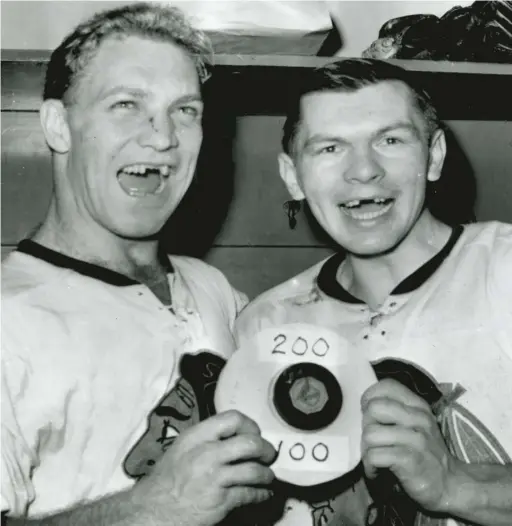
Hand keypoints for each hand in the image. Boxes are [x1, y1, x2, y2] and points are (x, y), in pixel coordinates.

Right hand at [133, 410, 276, 525]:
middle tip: (269, 455)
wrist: (153, 510)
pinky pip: (250, 494)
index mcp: (197, 436)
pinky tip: (263, 493)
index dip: (250, 425)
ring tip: (268, 476)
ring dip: (266, 474)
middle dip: (265, 449)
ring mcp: (214, 477)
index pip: (232, 418)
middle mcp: (206, 453)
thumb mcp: (183, 448)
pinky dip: (261, 493)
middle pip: (250, 443)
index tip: (255, 434)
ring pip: (254, 470)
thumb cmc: (167, 479)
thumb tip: (236, 437)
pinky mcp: (220, 500)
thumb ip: (207, 439)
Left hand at [360, 379, 458, 512]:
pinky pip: (375, 456)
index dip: (370, 398)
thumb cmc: (424, 451)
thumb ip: (396, 410)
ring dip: (366, 449)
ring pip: (370, 434)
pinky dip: (370, 466)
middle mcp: (418, 418)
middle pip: (373, 408)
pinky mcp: (411, 461)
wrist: (449, 483)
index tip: (370, 415)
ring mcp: (416, 439)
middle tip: (372, 440)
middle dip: (366, 425)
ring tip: (374, 457)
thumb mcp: (417, 424)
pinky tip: (376, 470)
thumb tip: (366, 405)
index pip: (387, 386)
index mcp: (418, 406)